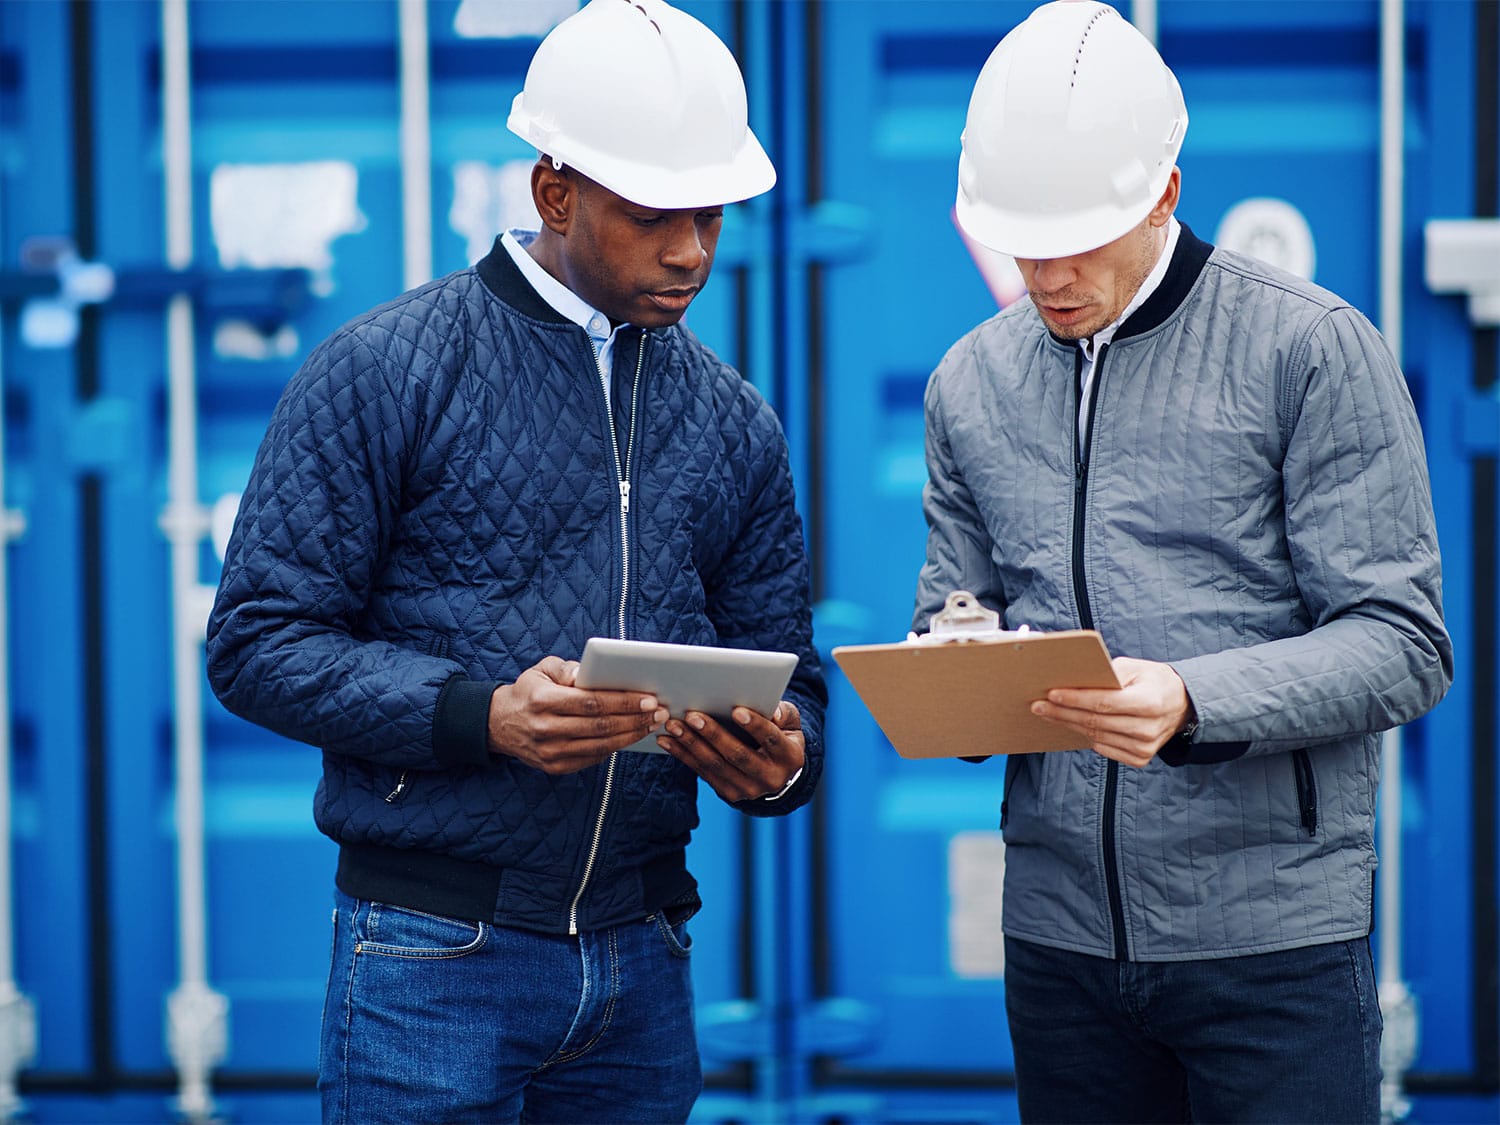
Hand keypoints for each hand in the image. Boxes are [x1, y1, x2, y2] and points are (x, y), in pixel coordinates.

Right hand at [488, 656, 668, 774]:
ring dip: (630, 735)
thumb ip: (568, 668)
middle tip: (659, 712)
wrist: (499, 724)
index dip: (623, 702)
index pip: (591, 702)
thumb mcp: (542, 669)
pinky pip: (592, 758)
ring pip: (600, 745)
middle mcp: (545, 729)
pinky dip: (614, 747)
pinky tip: (630, 735)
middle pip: (600, 726)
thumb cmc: (529, 691)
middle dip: (635, 719)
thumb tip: (591, 671)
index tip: (649, 699)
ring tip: (651, 724)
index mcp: (543, 700)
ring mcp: (550, 752)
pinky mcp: (554, 767)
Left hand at [656, 700, 805, 803]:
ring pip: (716, 765)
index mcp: (789, 757)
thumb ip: (783, 713)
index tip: (736, 710)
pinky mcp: (729, 793)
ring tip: (673, 725)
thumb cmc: (781, 736)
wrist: (778, 773)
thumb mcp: (791, 724)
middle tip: (692, 715)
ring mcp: (748, 790)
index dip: (755, 726)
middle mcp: (770, 778)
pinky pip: (702, 772)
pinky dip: (683, 755)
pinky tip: (667, 741)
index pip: (771, 740)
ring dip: (691, 744)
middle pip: (738, 755)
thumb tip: (772, 709)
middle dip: (713, 734)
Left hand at [1029, 656, 1192, 768]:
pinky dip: (1086, 736)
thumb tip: (1073, 681)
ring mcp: (1145, 747)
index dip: (1075, 699)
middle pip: (1095, 721)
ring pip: (1096, 736)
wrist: (1180, 704)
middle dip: (1063, 713)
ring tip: (1048, 713)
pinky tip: (1071, 725)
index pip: (1104, 702)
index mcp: (1150, 702)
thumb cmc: (1152, 680)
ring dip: (1069, 724)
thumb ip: (1107, 674)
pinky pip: (1103, 748)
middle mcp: (1148, 728)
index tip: (1051, 694)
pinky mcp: (1140, 758)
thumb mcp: (1134, 667)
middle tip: (1038, 705)